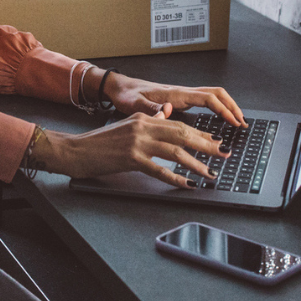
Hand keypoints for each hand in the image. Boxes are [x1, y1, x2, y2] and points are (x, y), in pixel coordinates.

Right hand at [31, 104, 229, 188]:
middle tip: (223, 153)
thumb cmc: (99, 143)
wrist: (76, 151)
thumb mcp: (126, 126)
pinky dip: (177, 178)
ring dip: (197, 163)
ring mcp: (137, 143)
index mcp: (143, 117)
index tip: (215, 140)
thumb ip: (147, 121)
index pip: (178, 123)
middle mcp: (142, 126)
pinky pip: (160, 170)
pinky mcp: (131, 159)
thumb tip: (165, 116)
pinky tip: (188, 184)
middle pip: (182, 134)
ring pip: (175, 152)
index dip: (200, 132)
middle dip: (206, 145)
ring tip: (210, 173)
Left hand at [100, 72, 245, 128]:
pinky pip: (205, 101)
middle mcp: (182, 92)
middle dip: (232, 107)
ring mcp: (183, 95)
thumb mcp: (134, 105)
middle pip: (216, 94)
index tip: (234, 121)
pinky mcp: (180, 99)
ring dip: (227, 106)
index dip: (224, 110)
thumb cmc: (127, 96)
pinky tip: (220, 118)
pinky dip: (218, 108)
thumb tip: (166, 111)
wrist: (120, 88)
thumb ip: (150, 109)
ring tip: (237, 121)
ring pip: (213, 96)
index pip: (208, 98)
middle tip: (242, 123)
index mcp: (175, 94)